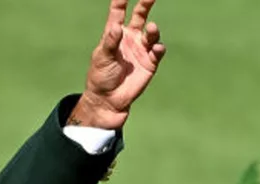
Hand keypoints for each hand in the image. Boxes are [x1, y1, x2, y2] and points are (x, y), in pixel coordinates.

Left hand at [69, 0, 166, 128]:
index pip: (117, 13)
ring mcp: (141, 49)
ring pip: (151, 33)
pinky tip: (156, 49)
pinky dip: (158, 48)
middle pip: (140, 16)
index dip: (120, 2)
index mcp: (114, 35)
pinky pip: (157, 51)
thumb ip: (110, 42)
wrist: (109, 99)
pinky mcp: (150, 62)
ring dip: (153, 30)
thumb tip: (117, 27)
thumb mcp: (102, 58)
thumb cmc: (101, 76)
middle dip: (145, 4)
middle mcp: (130, 38)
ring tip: (152, 28)